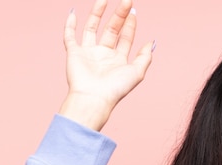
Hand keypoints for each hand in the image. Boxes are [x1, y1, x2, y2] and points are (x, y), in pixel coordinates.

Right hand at [59, 0, 152, 129]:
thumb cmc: (116, 88)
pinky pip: (70, 36)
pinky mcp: (74, 54)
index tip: (133, 12)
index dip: (130, 25)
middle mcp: (103, 55)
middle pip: (111, 30)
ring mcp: (88, 53)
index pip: (125, 38)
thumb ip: (145, 57)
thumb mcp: (137, 72)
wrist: (94, 97)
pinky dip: (70, 25)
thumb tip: (152, 43)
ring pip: (92, 28)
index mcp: (118, 60)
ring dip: (97, 14)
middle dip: (119, 15)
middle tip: (126, 1)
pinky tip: (74, 12)